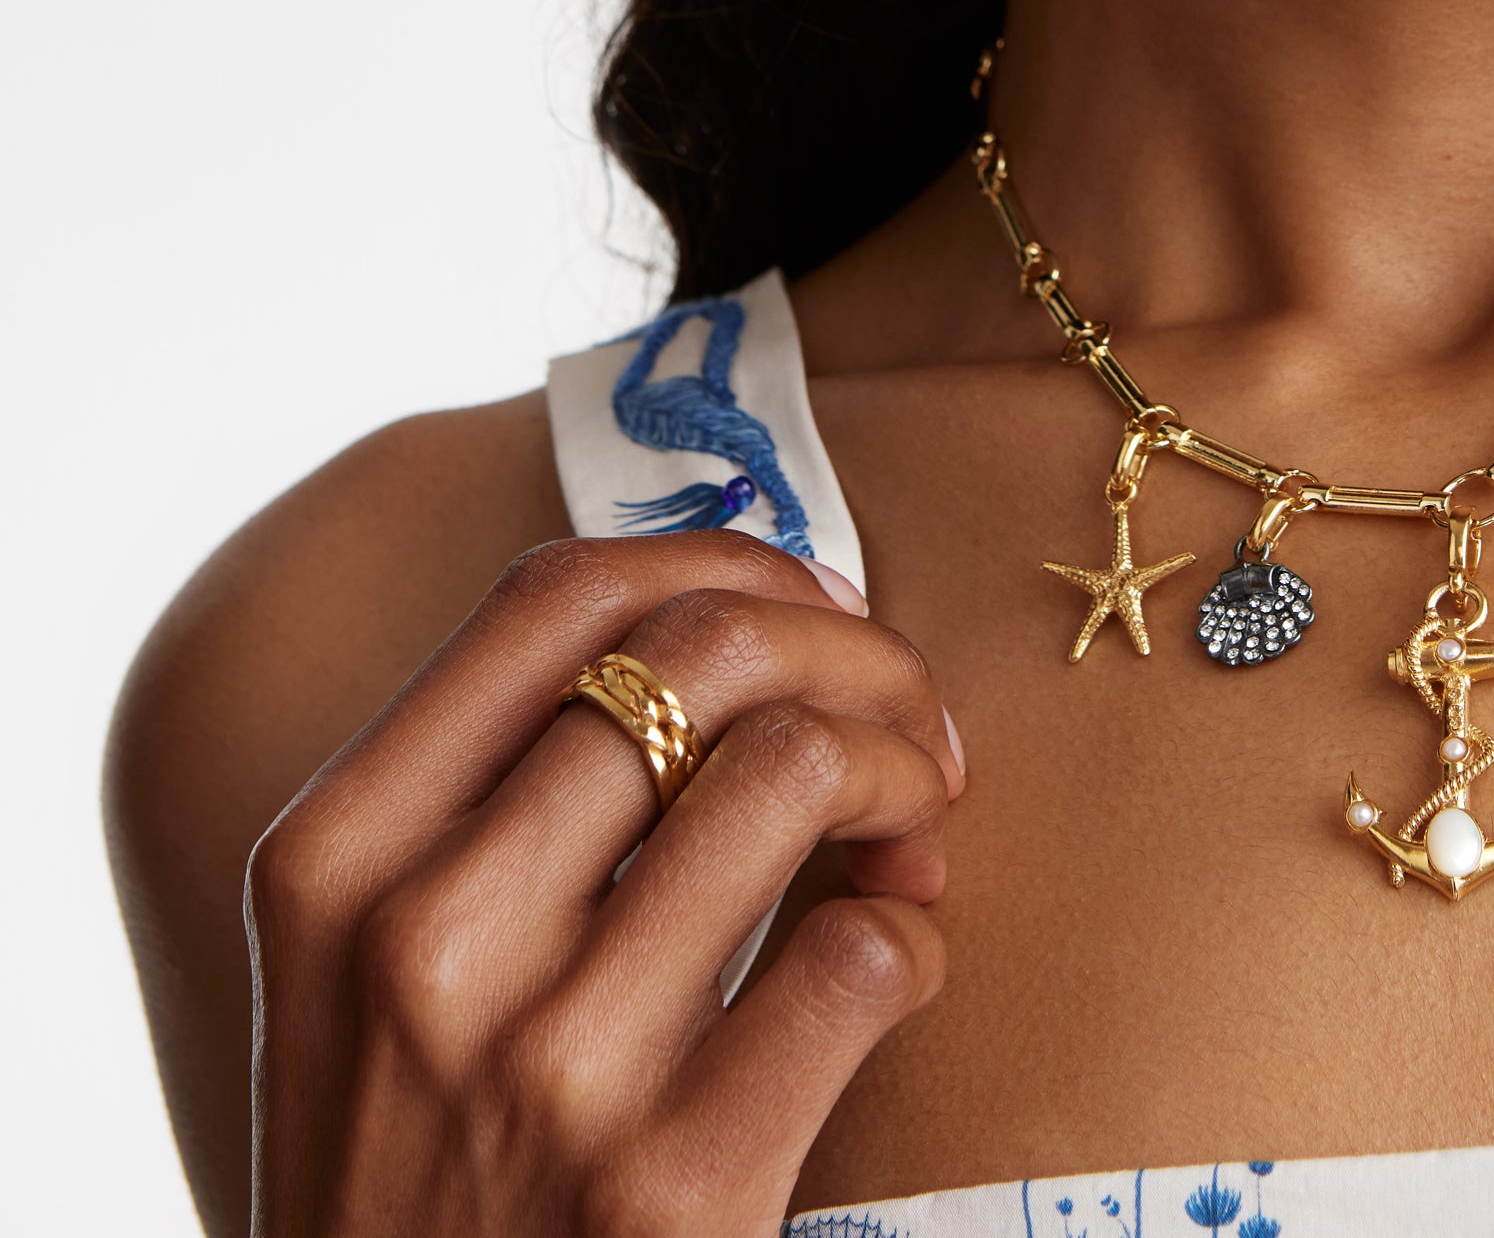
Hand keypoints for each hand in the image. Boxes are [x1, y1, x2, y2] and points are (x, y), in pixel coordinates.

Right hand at [244, 534, 958, 1233]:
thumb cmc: (411, 1178)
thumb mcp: (363, 974)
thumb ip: (488, 796)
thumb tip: (729, 611)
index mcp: (334, 861)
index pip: (558, 594)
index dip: (723, 559)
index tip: (808, 600)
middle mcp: (424, 940)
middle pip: (701, 651)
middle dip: (852, 647)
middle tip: (903, 710)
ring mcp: (549, 1066)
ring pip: (796, 767)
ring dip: (903, 767)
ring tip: (915, 825)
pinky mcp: (675, 1189)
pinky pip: (863, 957)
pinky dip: (917, 934)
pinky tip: (894, 958)